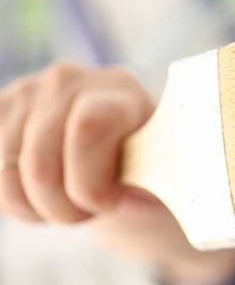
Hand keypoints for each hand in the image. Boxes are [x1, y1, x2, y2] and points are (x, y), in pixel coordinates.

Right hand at [0, 63, 154, 222]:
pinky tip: (44, 191)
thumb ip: (153, 177)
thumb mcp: (162, 173)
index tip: (110, 203)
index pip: (89, 128)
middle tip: (91, 211)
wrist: (123, 151)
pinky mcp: (0, 109)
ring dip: (40, 208)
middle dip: (65, 208)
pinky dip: (15, 199)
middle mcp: (70, 79)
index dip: (91, 182)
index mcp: (119, 88)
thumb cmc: (147, 166)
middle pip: (41, 163)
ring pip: (8, 174)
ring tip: (71, 198)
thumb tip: (137, 196)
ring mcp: (28, 91)